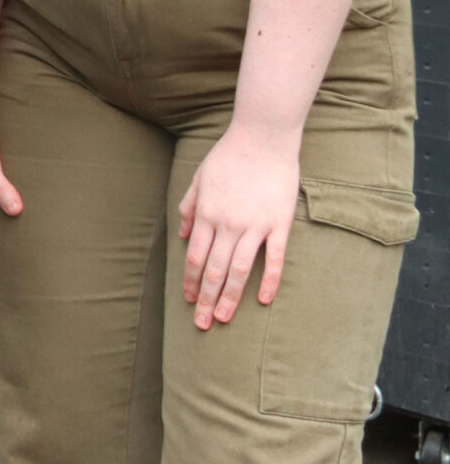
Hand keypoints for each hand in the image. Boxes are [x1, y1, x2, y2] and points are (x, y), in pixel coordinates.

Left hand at [180, 120, 301, 328]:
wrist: (262, 139)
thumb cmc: (228, 157)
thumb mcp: (199, 179)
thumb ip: (189, 208)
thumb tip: (184, 237)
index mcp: (207, 214)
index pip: (196, 257)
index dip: (192, 281)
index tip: (188, 301)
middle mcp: (228, 224)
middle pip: (216, 269)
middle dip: (206, 298)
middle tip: (201, 324)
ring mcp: (255, 225)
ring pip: (240, 269)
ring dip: (231, 297)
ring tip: (223, 319)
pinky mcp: (279, 224)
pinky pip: (274, 257)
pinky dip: (269, 280)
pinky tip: (263, 300)